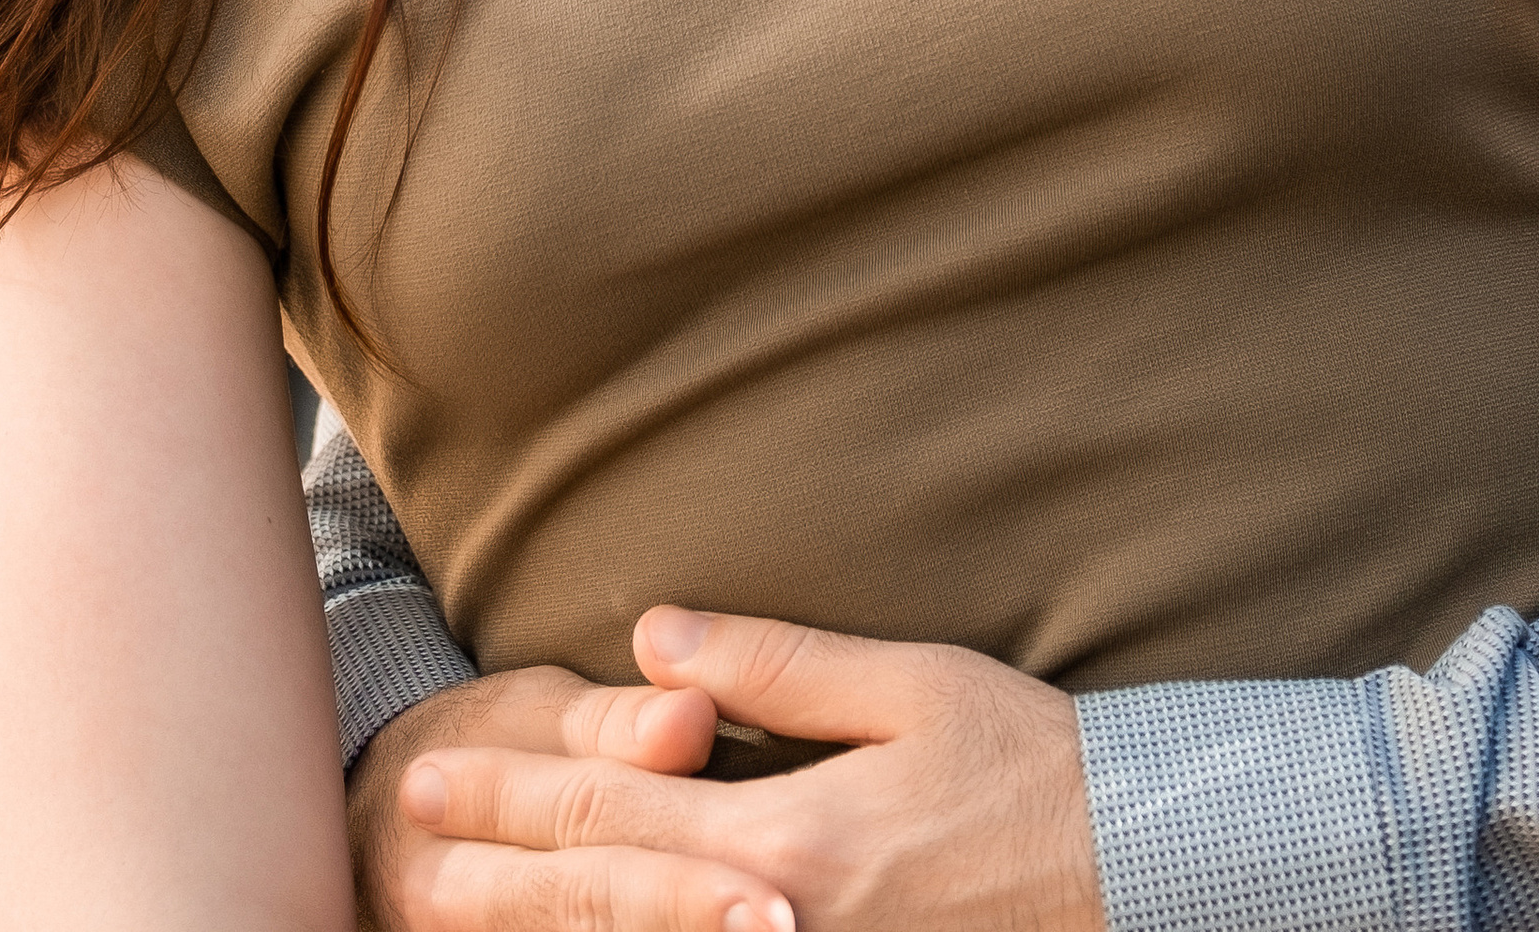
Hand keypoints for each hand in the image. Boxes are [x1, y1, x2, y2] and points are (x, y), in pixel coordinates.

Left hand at [392, 607, 1104, 931]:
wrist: (1130, 872)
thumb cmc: (1027, 767)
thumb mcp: (909, 686)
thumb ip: (775, 666)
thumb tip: (654, 635)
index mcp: (788, 838)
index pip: (617, 814)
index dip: (518, 798)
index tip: (437, 780)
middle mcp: (774, 924)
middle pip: (605, 906)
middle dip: (497, 881)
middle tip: (408, 856)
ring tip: (458, 915)